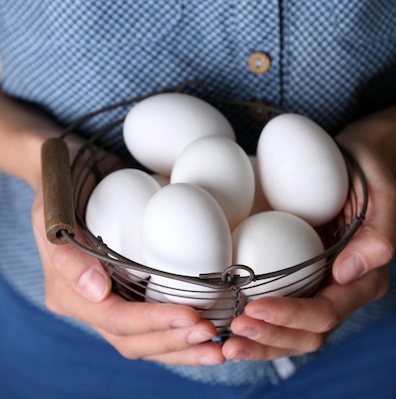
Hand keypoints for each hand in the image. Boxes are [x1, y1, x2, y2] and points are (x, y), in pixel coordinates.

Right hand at [32, 142, 223, 366]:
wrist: (70, 168)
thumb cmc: (62, 182)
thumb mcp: (54, 208)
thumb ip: (68, 252)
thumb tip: (98, 293)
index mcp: (68, 293)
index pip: (115, 320)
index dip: (154, 324)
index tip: (193, 317)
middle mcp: (89, 303)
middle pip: (133, 341)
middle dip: (174, 342)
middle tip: (215, 337)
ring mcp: (111, 298)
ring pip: (147, 339)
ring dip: (183, 347)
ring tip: (220, 348)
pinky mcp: (130, 288)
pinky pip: (155, 319)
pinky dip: (182, 328)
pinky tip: (213, 328)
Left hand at [222, 139, 395, 361]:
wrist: (348, 163)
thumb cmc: (364, 173)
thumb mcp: (383, 194)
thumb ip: (378, 234)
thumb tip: (346, 274)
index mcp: (365, 280)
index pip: (326, 312)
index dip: (291, 317)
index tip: (254, 307)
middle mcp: (341, 292)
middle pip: (307, 335)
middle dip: (270, 339)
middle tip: (232, 333)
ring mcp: (318, 287)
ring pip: (291, 334)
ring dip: (259, 343)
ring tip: (225, 343)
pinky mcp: (298, 278)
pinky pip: (278, 312)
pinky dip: (256, 326)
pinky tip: (227, 326)